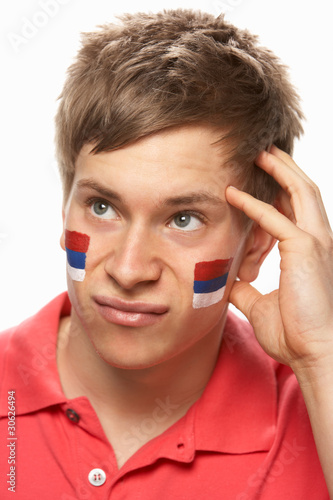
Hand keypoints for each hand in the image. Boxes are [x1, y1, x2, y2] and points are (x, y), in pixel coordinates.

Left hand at [226, 146, 332, 373]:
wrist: (314, 352)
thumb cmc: (294, 333)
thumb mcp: (259, 304)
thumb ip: (245, 289)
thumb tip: (227, 281)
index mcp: (308, 251)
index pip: (295, 211)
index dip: (279, 191)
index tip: (261, 179)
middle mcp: (317, 241)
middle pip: (303, 192)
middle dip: (285, 168)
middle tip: (264, 151)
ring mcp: (314, 242)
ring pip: (300, 192)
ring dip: (280, 170)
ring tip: (260, 153)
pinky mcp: (305, 249)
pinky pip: (275, 219)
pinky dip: (253, 204)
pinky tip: (233, 194)